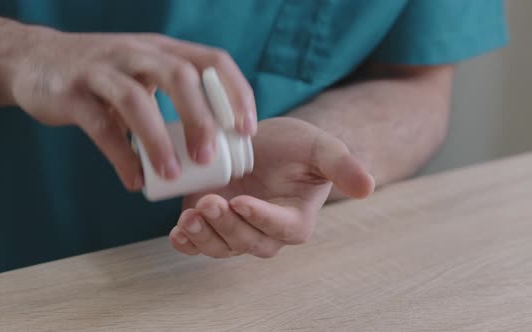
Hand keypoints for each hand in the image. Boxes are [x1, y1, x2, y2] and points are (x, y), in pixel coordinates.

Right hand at [6, 27, 255, 189]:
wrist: (34, 60)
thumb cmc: (103, 74)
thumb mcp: (143, 71)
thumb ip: (174, 97)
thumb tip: (215, 142)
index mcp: (163, 49)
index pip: (213, 60)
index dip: (236, 93)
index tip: (247, 130)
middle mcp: (137, 52)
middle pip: (180, 77)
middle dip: (200, 119)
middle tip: (209, 158)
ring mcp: (102, 70)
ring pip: (137, 101)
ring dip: (158, 142)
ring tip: (172, 175)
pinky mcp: (72, 92)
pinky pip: (101, 127)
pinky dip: (121, 157)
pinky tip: (134, 180)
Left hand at [170, 117, 374, 257]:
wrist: (264, 141)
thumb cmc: (296, 146)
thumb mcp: (321, 147)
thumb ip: (343, 166)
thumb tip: (368, 187)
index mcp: (296, 219)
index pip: (282, 229)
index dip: (262, 219)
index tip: (242, 202)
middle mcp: (266, 231)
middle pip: (249, 242)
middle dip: (227, 226)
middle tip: (210, 202)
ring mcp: (236, 228)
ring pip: (222, 247)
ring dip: (204, 237)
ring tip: (189, 217)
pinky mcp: (212, 222)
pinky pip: (200, 244)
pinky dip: (188, 243)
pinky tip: (178, 232)